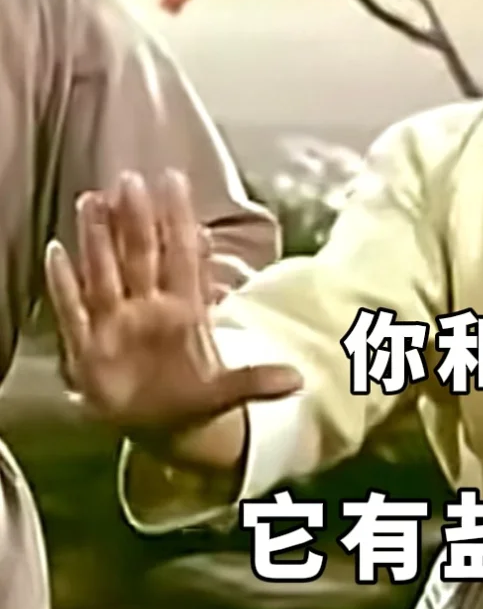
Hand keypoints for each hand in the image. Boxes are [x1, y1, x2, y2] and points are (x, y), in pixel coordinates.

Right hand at [45, 169, 301, 448]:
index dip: (179, 220)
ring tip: (91, 200)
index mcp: (187, 310)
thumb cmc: (194, 399)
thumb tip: (299, 381)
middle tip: (130, 179)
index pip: (183, 255)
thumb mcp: (228, 392)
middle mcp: (150, 308)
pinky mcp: (89, 349)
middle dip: (137, 220)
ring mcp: (118, 325)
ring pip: (106, 272)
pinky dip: (64, 284)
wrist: (163, 428)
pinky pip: (74, 311)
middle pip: (142, 256)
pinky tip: (56, 252)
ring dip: (98, 239)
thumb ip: (256, 382)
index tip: (174, 181)